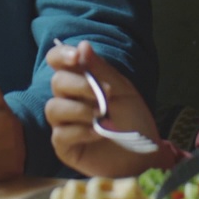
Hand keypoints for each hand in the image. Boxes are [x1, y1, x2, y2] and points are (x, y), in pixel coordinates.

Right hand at [45, 40, 170, 176]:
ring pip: (54, 108)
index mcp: (79, 80)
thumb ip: (101, 69)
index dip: (62, 55)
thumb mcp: (122, 90)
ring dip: (80, 109)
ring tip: (102, 116)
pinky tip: (99, 133)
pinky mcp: (64, 146)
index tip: (77, 57)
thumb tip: (83, 45)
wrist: (143, 152)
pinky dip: (81, 131)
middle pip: (57, 82)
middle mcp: (66, 99)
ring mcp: (63, 123)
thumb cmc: (132, 118)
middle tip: (106, 94)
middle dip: (81, 85)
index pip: (57, 60)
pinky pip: (61, 134)